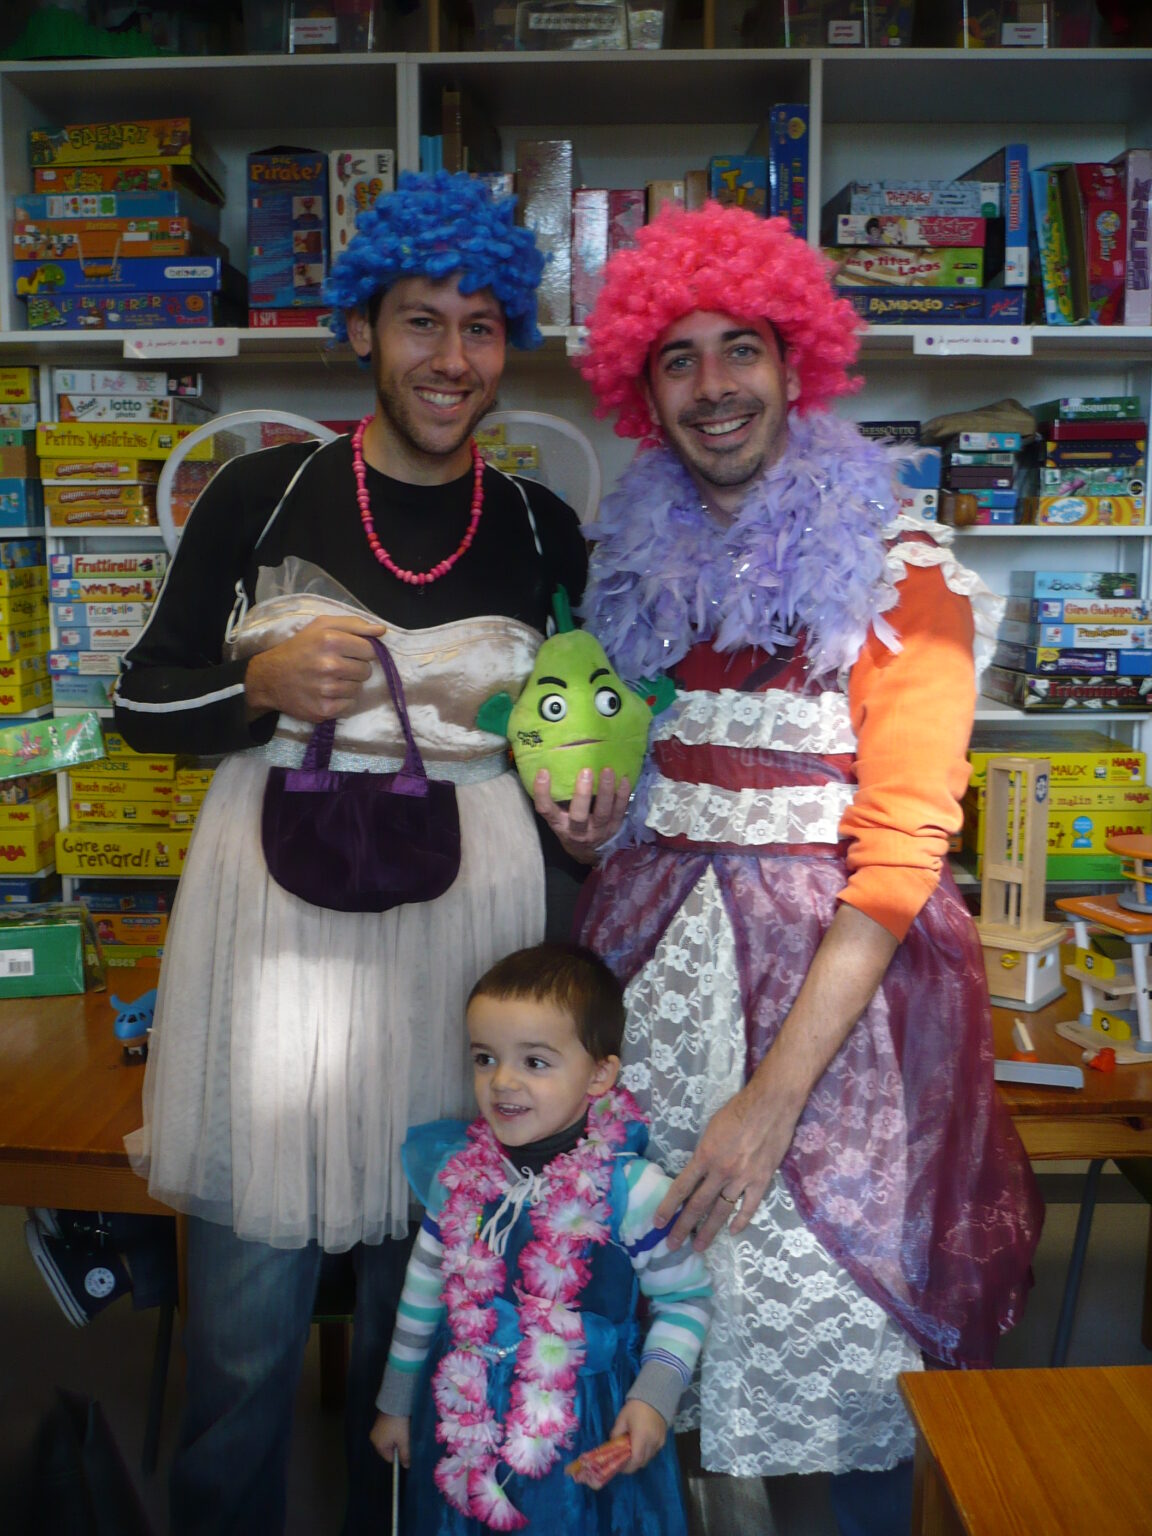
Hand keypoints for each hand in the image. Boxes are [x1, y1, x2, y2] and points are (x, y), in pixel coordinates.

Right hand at [244, 615, 385, 723]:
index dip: (362, 652)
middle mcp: (329, 665)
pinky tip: (326, 693)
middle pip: (366, 671)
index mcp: (330, 640)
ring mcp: (327, 690)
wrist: (269, 678)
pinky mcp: (325, 710)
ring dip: (348, 685)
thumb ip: (353, 624)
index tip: (349, 653)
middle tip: (336, 666)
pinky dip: (342, 701)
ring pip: (359, 689)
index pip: (370, 650)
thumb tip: (381, 631)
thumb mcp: (321, 626)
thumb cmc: (299, 649)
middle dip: (355, 668)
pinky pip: (350, 705)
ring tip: (328, 680)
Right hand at [370, 1412, 409, 1466]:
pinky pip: (389, 1429)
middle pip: (389, 1448)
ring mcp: (377, 1427)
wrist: (396, 1402)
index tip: (407, 1449)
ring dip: (398, 1436)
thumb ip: (405, 1455)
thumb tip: (406, 1465)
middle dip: (398, 1445)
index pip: (389, 1458)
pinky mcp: (381, 1418)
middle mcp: (375, 1436)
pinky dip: (396, 1428)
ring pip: (390, 1438)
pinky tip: (401, 1422)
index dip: (399, 1456)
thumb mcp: (404, 1442)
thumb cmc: (400, 1425)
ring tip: (404, 1428)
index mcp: (378, 1444)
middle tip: (406, 1438)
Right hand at [533, 766, 630, 863]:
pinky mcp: (614, 828)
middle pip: (579, 815)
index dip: (543, 793)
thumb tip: (552, 766)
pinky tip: (624, 779)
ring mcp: (598, 831)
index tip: (543, 772)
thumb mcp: (558, 818)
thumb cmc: (569, 828)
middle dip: (583, 794)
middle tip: (585, 771)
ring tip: (607, 771)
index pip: (547, 810)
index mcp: (559, 825)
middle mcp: (578, 831)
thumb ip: (556, 799)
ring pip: (602, 812)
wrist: (588, 852)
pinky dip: (623, 795)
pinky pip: (620, 811)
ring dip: (606, 791)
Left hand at [609, 1400, 666, 1473]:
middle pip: (642, 1462)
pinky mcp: (663, 1441)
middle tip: (623, 1460)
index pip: (636, 1460)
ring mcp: (659, 1442)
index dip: (627, 1467)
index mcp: (641, 1437)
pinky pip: (654, 1453)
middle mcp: (652, 1442)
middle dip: (632, 1464)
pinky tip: (641, 1445)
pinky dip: (646, 1453)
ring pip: (648, 1459)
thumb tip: (613, 1446)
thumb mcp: (622, 1419)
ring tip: (632, 1451)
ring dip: (640, 1459)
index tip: (619, 1467)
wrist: (654, 1397)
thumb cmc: (635, 1408)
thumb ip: (616, 1434)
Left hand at [654, 1074, 803, 1252]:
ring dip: (708, 1231)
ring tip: (698, 1247)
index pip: (681, 1187)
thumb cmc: (739, 1110)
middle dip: (683, 1227)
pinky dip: (741, 1221)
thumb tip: (698, 1170)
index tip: (658, 1223)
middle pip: (698, 1205)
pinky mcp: (762, 1180)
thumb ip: (704, 1152)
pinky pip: (749, 1207)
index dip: (668, 1207)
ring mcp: (743, 1178)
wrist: (771, 1104)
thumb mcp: (711, 1128)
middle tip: (672, 1245)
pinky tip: (733, 1231)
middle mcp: (721, 1171)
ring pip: (722, 1211)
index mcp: (705, 1155)